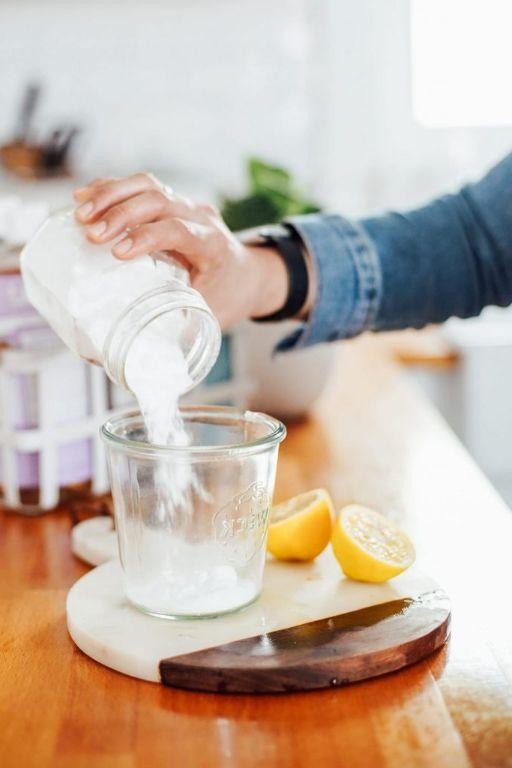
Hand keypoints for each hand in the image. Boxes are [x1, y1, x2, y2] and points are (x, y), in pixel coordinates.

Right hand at [73, 173, 287, 328]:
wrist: (250, 274)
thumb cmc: (229, 299)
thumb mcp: (209, 317)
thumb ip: (172, 330)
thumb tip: (124, 358)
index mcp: (213, 245)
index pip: (179, 230)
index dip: (147, 237)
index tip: (117, 253)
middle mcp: (200, 219)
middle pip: (160, 201)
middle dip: (122, 214)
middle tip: (91, 235)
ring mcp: (186, 206)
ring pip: (148, 186)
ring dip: (111, 195)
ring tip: (80, 213)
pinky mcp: (172, 202)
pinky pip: (141, 188)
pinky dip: (112, 190)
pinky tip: (85, 197)